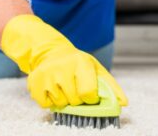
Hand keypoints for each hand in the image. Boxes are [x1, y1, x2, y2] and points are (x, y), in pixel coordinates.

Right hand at [1, 15, 126, 107]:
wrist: (51, 52)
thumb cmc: (77, 63)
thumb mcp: (95, 69)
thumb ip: (110, 86)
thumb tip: (124, 103)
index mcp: (81, 62)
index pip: (88, 93)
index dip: (91, 98)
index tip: (90, 95)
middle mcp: (62, 67)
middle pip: (75, 101)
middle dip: (78, 99)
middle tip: (75, 87)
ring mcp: (47, 75)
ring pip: (60, 104)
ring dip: (64, 100)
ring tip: (64, 86)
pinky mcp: (34, 83)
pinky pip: (46, 105)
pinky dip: (50, 101)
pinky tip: (53, 88)